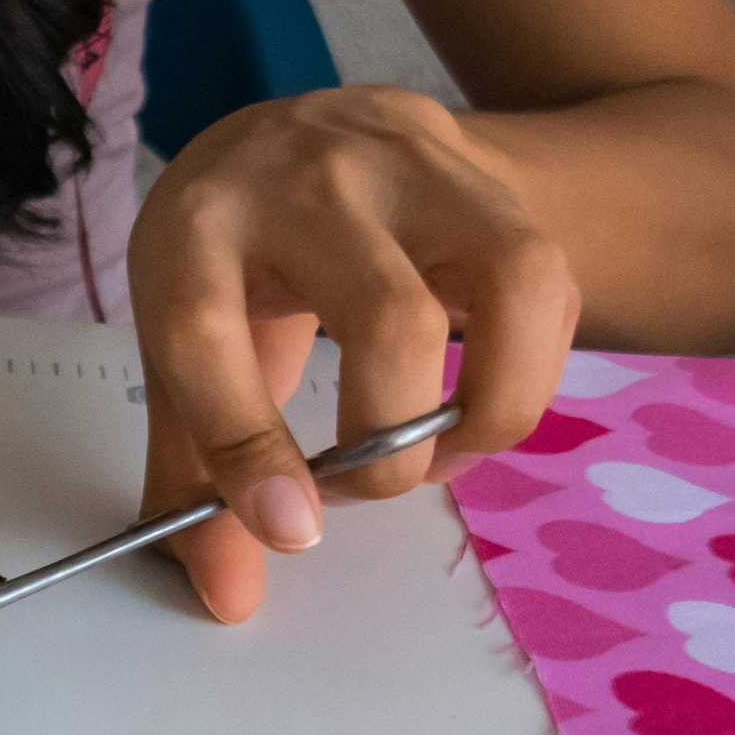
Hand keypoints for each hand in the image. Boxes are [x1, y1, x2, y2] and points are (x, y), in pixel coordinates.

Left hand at [127, 86, 578, 622]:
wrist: (290, 136)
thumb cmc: (229, 262)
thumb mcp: (182, 347)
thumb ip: (197, 473)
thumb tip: (229, 598)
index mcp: (196, 232)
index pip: (208, 336)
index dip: (247, 446)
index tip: (294, 531)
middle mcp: (304, 183)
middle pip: (389, 318)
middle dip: (395, 439)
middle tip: (367, 487)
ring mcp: (410, 164)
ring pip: (513, 279)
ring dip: (497, 400)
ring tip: (444, 450)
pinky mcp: (488, 173)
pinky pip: (552, 284)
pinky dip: (531, 363)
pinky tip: (477, 387)